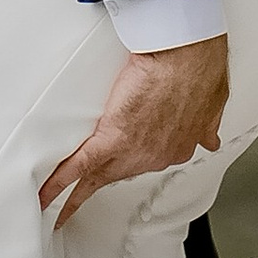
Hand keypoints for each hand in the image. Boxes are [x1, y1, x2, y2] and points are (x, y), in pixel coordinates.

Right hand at [36, 36, 226, 226]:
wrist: (187, 53)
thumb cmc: (200, 67)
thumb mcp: (212, 102)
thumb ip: (207, 124)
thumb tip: (209, 139)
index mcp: (176, 145)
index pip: (148, 161)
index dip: (135, 165)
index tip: (126, 170)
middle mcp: (153, 156)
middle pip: (120, 174)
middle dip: (102, 184)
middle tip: (81, 198)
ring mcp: (132, 150)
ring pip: (98, 176)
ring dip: (78, 191)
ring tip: (59, 204)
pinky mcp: (110, 138)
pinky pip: (80, 167)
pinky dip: (61, 183)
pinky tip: (46, 195)